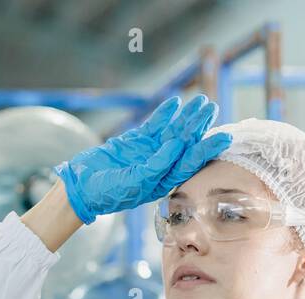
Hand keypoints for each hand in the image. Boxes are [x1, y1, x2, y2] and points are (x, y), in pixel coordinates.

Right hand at [52, 93, 231, 224]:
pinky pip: (154, 125)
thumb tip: (177, 146)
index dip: (207, 150)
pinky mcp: (136, 141)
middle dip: (199, 126)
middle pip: (185, 144)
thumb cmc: (106, 193)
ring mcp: (149, 152)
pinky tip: (175, 102)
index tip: (224, 137)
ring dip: (186, 117)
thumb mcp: (131, 183)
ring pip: (172, 131)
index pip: (190, 163)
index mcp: (163, 181)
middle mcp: (160, 166)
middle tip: (212, 107)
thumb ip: (155, 167)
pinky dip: (164, 114)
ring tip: (201, 100)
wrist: (81, 186)